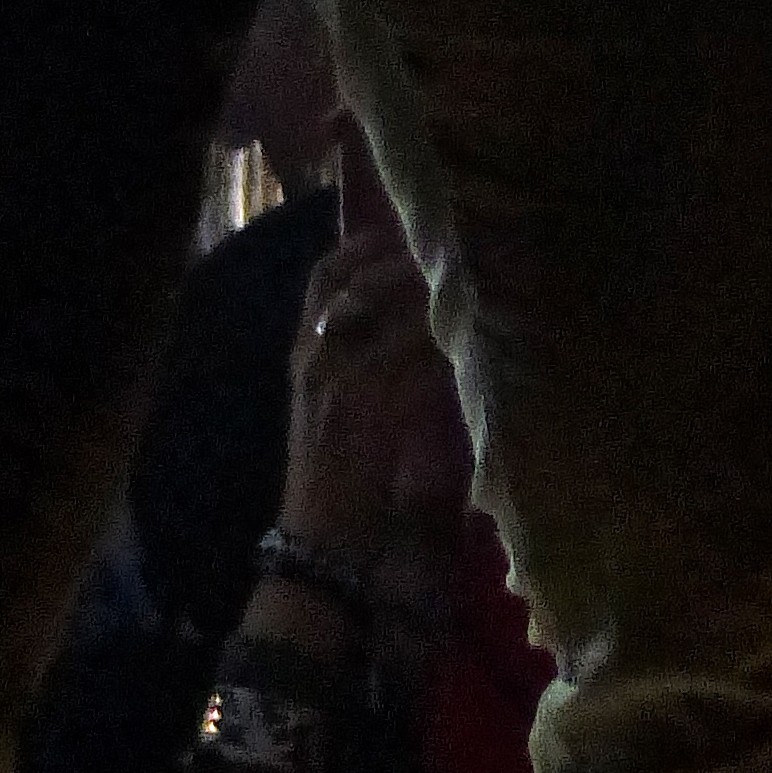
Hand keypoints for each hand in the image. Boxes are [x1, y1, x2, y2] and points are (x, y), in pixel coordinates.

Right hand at [281, 223, 472, 569]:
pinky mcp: (369, 414)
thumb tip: (403, 321)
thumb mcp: (326, 406)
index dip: (356, 250)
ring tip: (467, 301)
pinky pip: (415, 371)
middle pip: (358, 289)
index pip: (321, 279)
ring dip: (433, 310)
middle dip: (401, 269)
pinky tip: (469, 355)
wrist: (319, 537)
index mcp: (302, 355)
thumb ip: (353, 362)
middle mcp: (314, 360)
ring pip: (393, 326)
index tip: (392, 235)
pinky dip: (444, 358)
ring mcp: (338, 385)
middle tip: (442, 260)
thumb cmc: (330, 476)